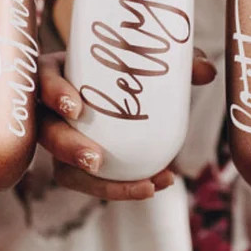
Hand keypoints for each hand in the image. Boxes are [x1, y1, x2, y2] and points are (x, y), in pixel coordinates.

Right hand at [38, 49, 217, 199]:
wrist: (125, 89)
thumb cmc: (127, 67)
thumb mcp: (149, 61)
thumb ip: (177, 62)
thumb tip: (207, 71)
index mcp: (60, 72)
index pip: (43, 79)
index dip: (54, 93)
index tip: (76, 108)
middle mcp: (51, 108)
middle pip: (45, 131)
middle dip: (68, 148)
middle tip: (97, 159)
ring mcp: (59, 139)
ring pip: (62, 167)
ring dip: (97, 183)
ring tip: (143, 186)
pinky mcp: (74, 164)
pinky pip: (88, 183)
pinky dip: (120, 188)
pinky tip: (155, 185)